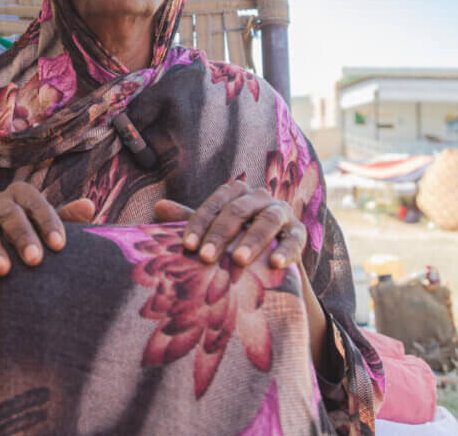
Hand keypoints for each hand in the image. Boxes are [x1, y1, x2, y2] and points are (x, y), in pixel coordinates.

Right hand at [0, 181, 94, 283]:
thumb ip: (68, 218)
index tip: (60, 246)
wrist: (4, 263)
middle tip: (35, 260)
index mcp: (21, 195)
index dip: (47, 222)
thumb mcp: (50, 230)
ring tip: (4, 271)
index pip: (34, 202)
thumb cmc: (36, 240)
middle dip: (21, 236)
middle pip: (8, 213)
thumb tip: (89, 206)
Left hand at [153, 180, 305, 269]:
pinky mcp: (300, 232)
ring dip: (253, 239)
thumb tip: (158, 206)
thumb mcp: (212, 233)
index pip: (215, 202)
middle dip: (220, 234)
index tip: (188, 246)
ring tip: (238, 260)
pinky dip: (287, 250)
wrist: (269, 265)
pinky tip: (275, 263)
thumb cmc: (233, 243)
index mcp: (236, 193)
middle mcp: (260, 198)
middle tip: (206, 257)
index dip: (200, 223)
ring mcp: (282, 213)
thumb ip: (189, 219)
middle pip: (238, 210)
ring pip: (268, 220)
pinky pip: (295, 238)